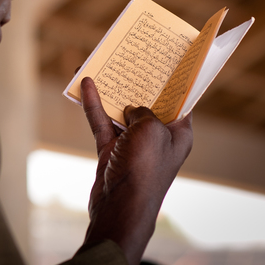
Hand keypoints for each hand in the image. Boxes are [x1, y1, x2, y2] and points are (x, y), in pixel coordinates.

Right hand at [79, 77, 192, 264]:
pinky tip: (86, 85)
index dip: (173, 81)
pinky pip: (102, 122)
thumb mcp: (151, 129)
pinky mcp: (110, 151)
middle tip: (130, 58)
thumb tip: (131, 109)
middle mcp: (158, 138)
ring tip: (102, 66)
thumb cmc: (144, 168)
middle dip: (137, 82)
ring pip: (120, 111)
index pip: (179, 102)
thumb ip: (142, 111)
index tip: (166, 60)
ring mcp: (133, 145)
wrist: (120, 206)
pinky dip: (94, 104)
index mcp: (179, 134)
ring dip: (111, 91)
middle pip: (146, 103)